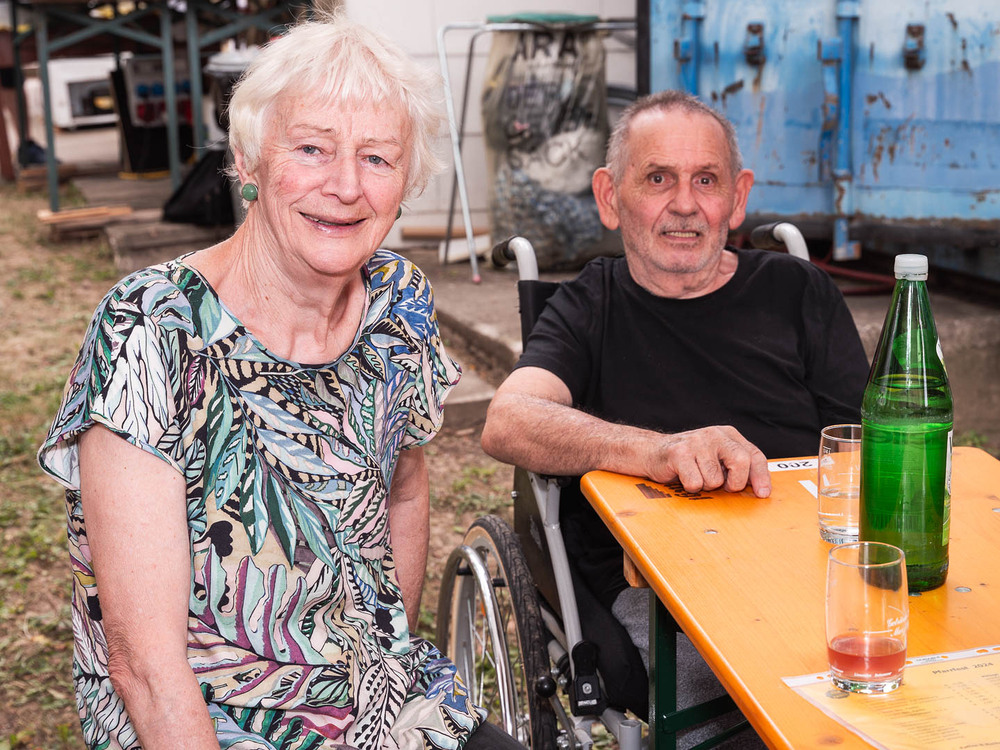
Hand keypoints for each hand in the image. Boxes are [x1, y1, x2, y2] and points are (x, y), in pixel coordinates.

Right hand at [647, 426, 770, 497]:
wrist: (652, 452)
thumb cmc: (689, 460)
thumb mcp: (717, 458)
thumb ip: (736, 467)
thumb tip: (759, 489)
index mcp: (728, 434)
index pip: (754, 455)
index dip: (761, 477)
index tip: (762, 494)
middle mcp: (714, 434)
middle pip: (740, 462)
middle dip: (735, 483)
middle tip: (724, 487)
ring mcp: (697, 442)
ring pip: (715, 480)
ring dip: (706, 486)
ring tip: (696, 475)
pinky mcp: (679, 453)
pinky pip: (695, 483)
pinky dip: (690, 487)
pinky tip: (684, 476)